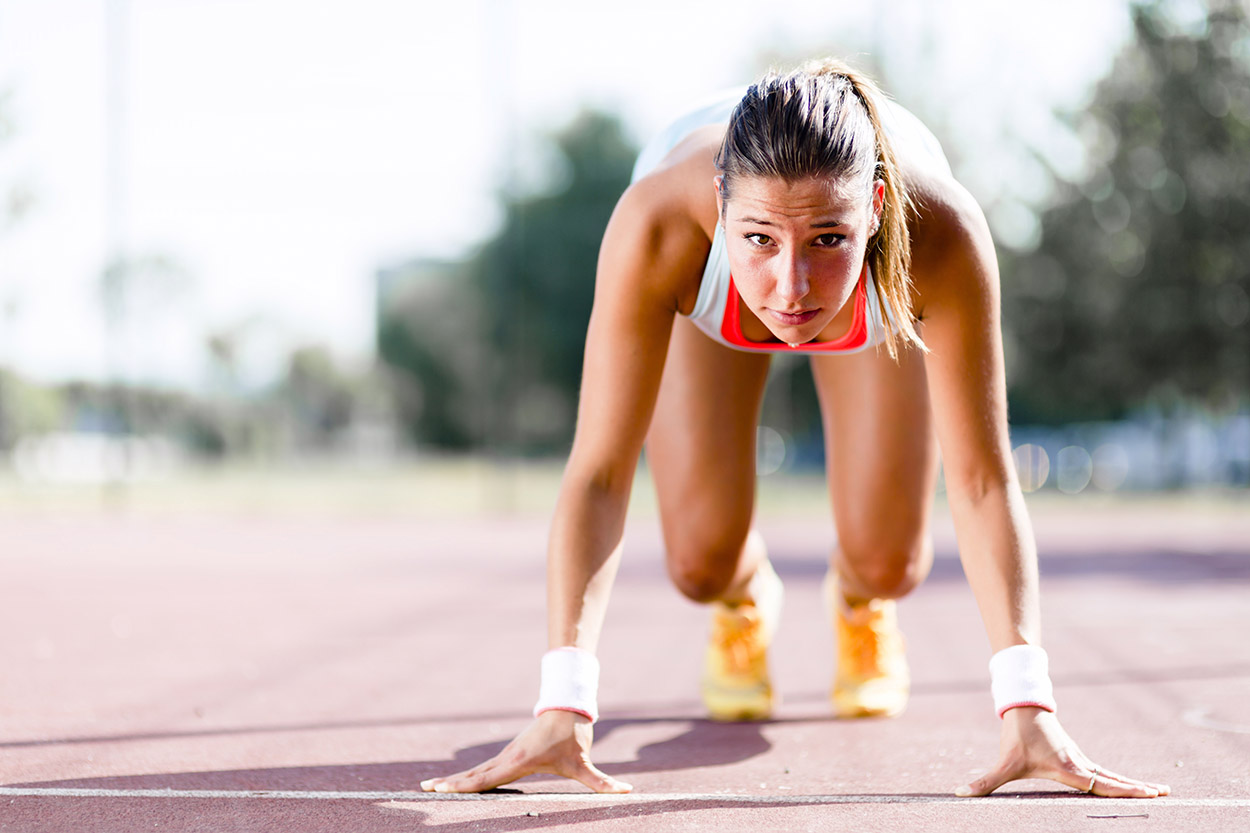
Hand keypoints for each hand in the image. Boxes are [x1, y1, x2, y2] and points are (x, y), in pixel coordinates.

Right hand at [420, 709, 631, 793]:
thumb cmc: (573, 737)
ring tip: (431, 786)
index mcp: (518, 762)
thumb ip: (602, 783)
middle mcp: (507, 757)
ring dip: (455, 779)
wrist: (567, 707)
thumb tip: (625, 793)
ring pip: (476, 770)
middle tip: (423, 789)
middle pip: (473, 774)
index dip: (463, 785)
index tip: (441, 789)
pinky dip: (468, 776)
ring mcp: (507, 755)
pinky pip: (484, 768)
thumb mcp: (584, 763)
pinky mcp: (510, 755)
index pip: (486, 778)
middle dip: (449, 783)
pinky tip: (458, 782)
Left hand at [955, 707, 1169, 797]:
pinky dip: (1120, 779)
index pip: (1100, 783)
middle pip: (1113, 779)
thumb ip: (984, 782)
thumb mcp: (1003, 764)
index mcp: (1068, 768)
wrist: (1022, 708)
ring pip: (1111, 775)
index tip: (1145, 793)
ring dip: (1133, 783)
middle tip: (1165, 793)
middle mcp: (1079, 764)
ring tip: (1159, 791)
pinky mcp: (1077, 758)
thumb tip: (960, 793)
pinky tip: (1131, 785)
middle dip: (1137, 788)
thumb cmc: (1015, 738)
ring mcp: (1080, 760)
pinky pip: (1104, 772)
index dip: (1122, 790)